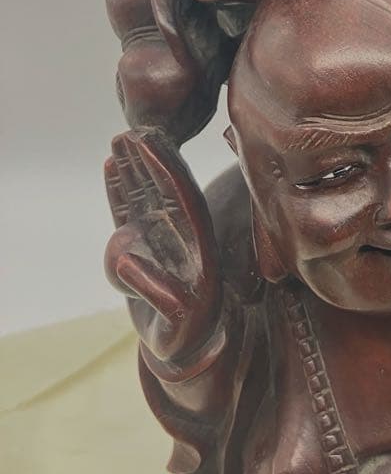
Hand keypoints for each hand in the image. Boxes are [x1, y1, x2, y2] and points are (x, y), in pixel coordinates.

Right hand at [104, 130, 221, 363]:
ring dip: (134, 165)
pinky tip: (111, 165)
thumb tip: (132, 263)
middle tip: (132, 129)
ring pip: (146, 190)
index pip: (180, 193)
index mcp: (196, 239)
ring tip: (120, 139)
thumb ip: (161, 296)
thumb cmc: (186, 334)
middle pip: (164, 183)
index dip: (165, 166)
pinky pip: (130, 206)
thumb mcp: (179, 322)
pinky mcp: (144, 240)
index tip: (150, 142)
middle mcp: (181, 229)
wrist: (187, 345)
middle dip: (149, 156)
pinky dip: (121, 186)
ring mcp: (162, 232)